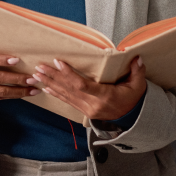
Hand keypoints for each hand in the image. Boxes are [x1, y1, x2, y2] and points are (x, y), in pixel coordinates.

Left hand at [32, 56, 146, 120]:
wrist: (131, 118)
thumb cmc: (133, 99)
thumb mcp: (138, 85)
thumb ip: (137, 71)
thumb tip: (136, 57)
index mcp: (105, 96)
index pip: (82, 85)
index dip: (69, 74)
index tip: (58, 62)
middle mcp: (93, 104)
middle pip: (69, 89)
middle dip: (53, 77)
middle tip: (39, 67)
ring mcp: (87, 109)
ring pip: (65, 95)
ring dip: (50, 84)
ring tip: (36, 75)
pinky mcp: (83, 110)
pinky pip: (67, 101)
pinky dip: (55, 93)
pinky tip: (45, 87)